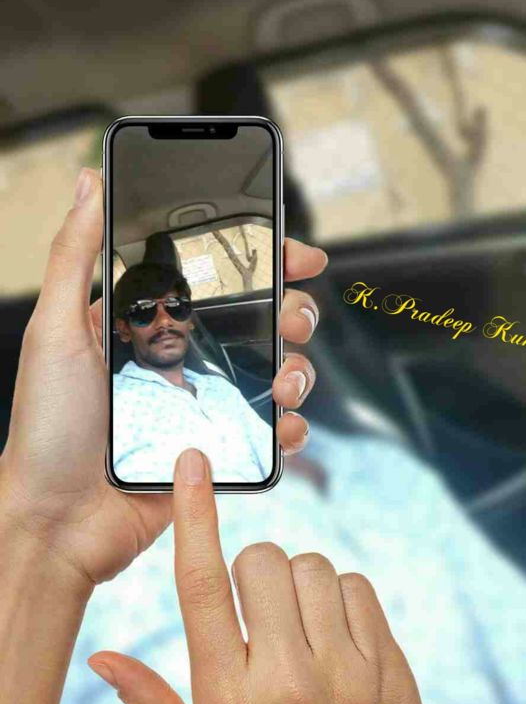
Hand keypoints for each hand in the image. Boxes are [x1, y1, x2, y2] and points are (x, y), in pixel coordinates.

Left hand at [0, 167, 326, 587]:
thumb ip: (75, 254)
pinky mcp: (221, 450)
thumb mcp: (54, 329)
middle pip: (263, 320)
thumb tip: (89, 181)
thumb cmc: (47, 425)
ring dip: (300, 368)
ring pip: (278, 371)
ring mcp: (207, 404)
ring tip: (284, 381)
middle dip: (293, 311)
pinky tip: (285, 426)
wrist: (56, 522)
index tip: (296, 253)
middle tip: (293, 319)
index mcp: (153, 322)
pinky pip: (273, 433)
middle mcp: (186, 357)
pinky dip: (292, 427)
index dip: (264, 260)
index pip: (220, 278)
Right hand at [88, 449, 428, 703]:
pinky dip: (342, 599)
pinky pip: (358, 587)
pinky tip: (335, 637)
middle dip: (253, 571)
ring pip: (314, 567)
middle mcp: (288, 679)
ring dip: (299, 585)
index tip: (193, 464)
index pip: (200, 585)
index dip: (194, 516)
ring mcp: (347, 672)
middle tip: (257, 612)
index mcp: (229, 698)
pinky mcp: (391, 668)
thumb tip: (102, 657)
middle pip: (261, 560)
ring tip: (298, 629)